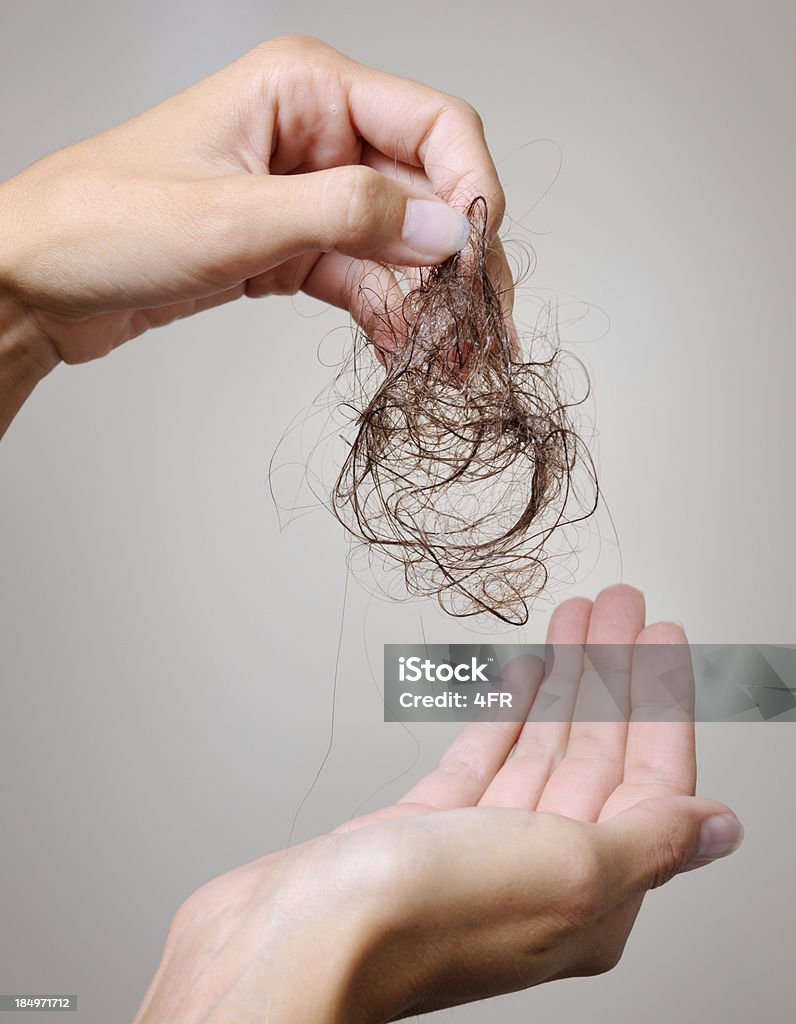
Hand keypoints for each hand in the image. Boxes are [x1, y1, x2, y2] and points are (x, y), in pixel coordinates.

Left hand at [0, 34, 508, 375]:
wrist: (35, 281)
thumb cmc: (104, 222)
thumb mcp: (234, 218)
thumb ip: (348, 217)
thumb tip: (444, 228)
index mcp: (305, 90)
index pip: (432, 124)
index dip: (470, 189)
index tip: (478, 259)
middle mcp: (315, 134)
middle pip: (425, 189)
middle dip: (456, 260)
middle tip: (479, 330)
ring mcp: (303, 194)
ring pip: (398, 241)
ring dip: (428, 298)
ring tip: (449, 358)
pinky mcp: (288, 246)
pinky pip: (359, 276)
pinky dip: (384, 312)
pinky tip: (400, 350)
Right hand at [133, 585, 742, 1023]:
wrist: (290, 939)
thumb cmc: (414, 917)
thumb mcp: (563, 870)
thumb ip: (650, 842)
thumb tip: (721, 829)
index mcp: (591, 895)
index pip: (650, 779)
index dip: (659, 701)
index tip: (660, 637)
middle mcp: (541, 874)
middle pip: (595, 754)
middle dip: (610, 675)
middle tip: (616, 608)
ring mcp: (481, 849)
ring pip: (540, 748)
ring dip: (562, 682)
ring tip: (577, 621)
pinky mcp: (425, 830)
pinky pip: (483, 758)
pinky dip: (506, 711)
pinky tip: (522, 674)